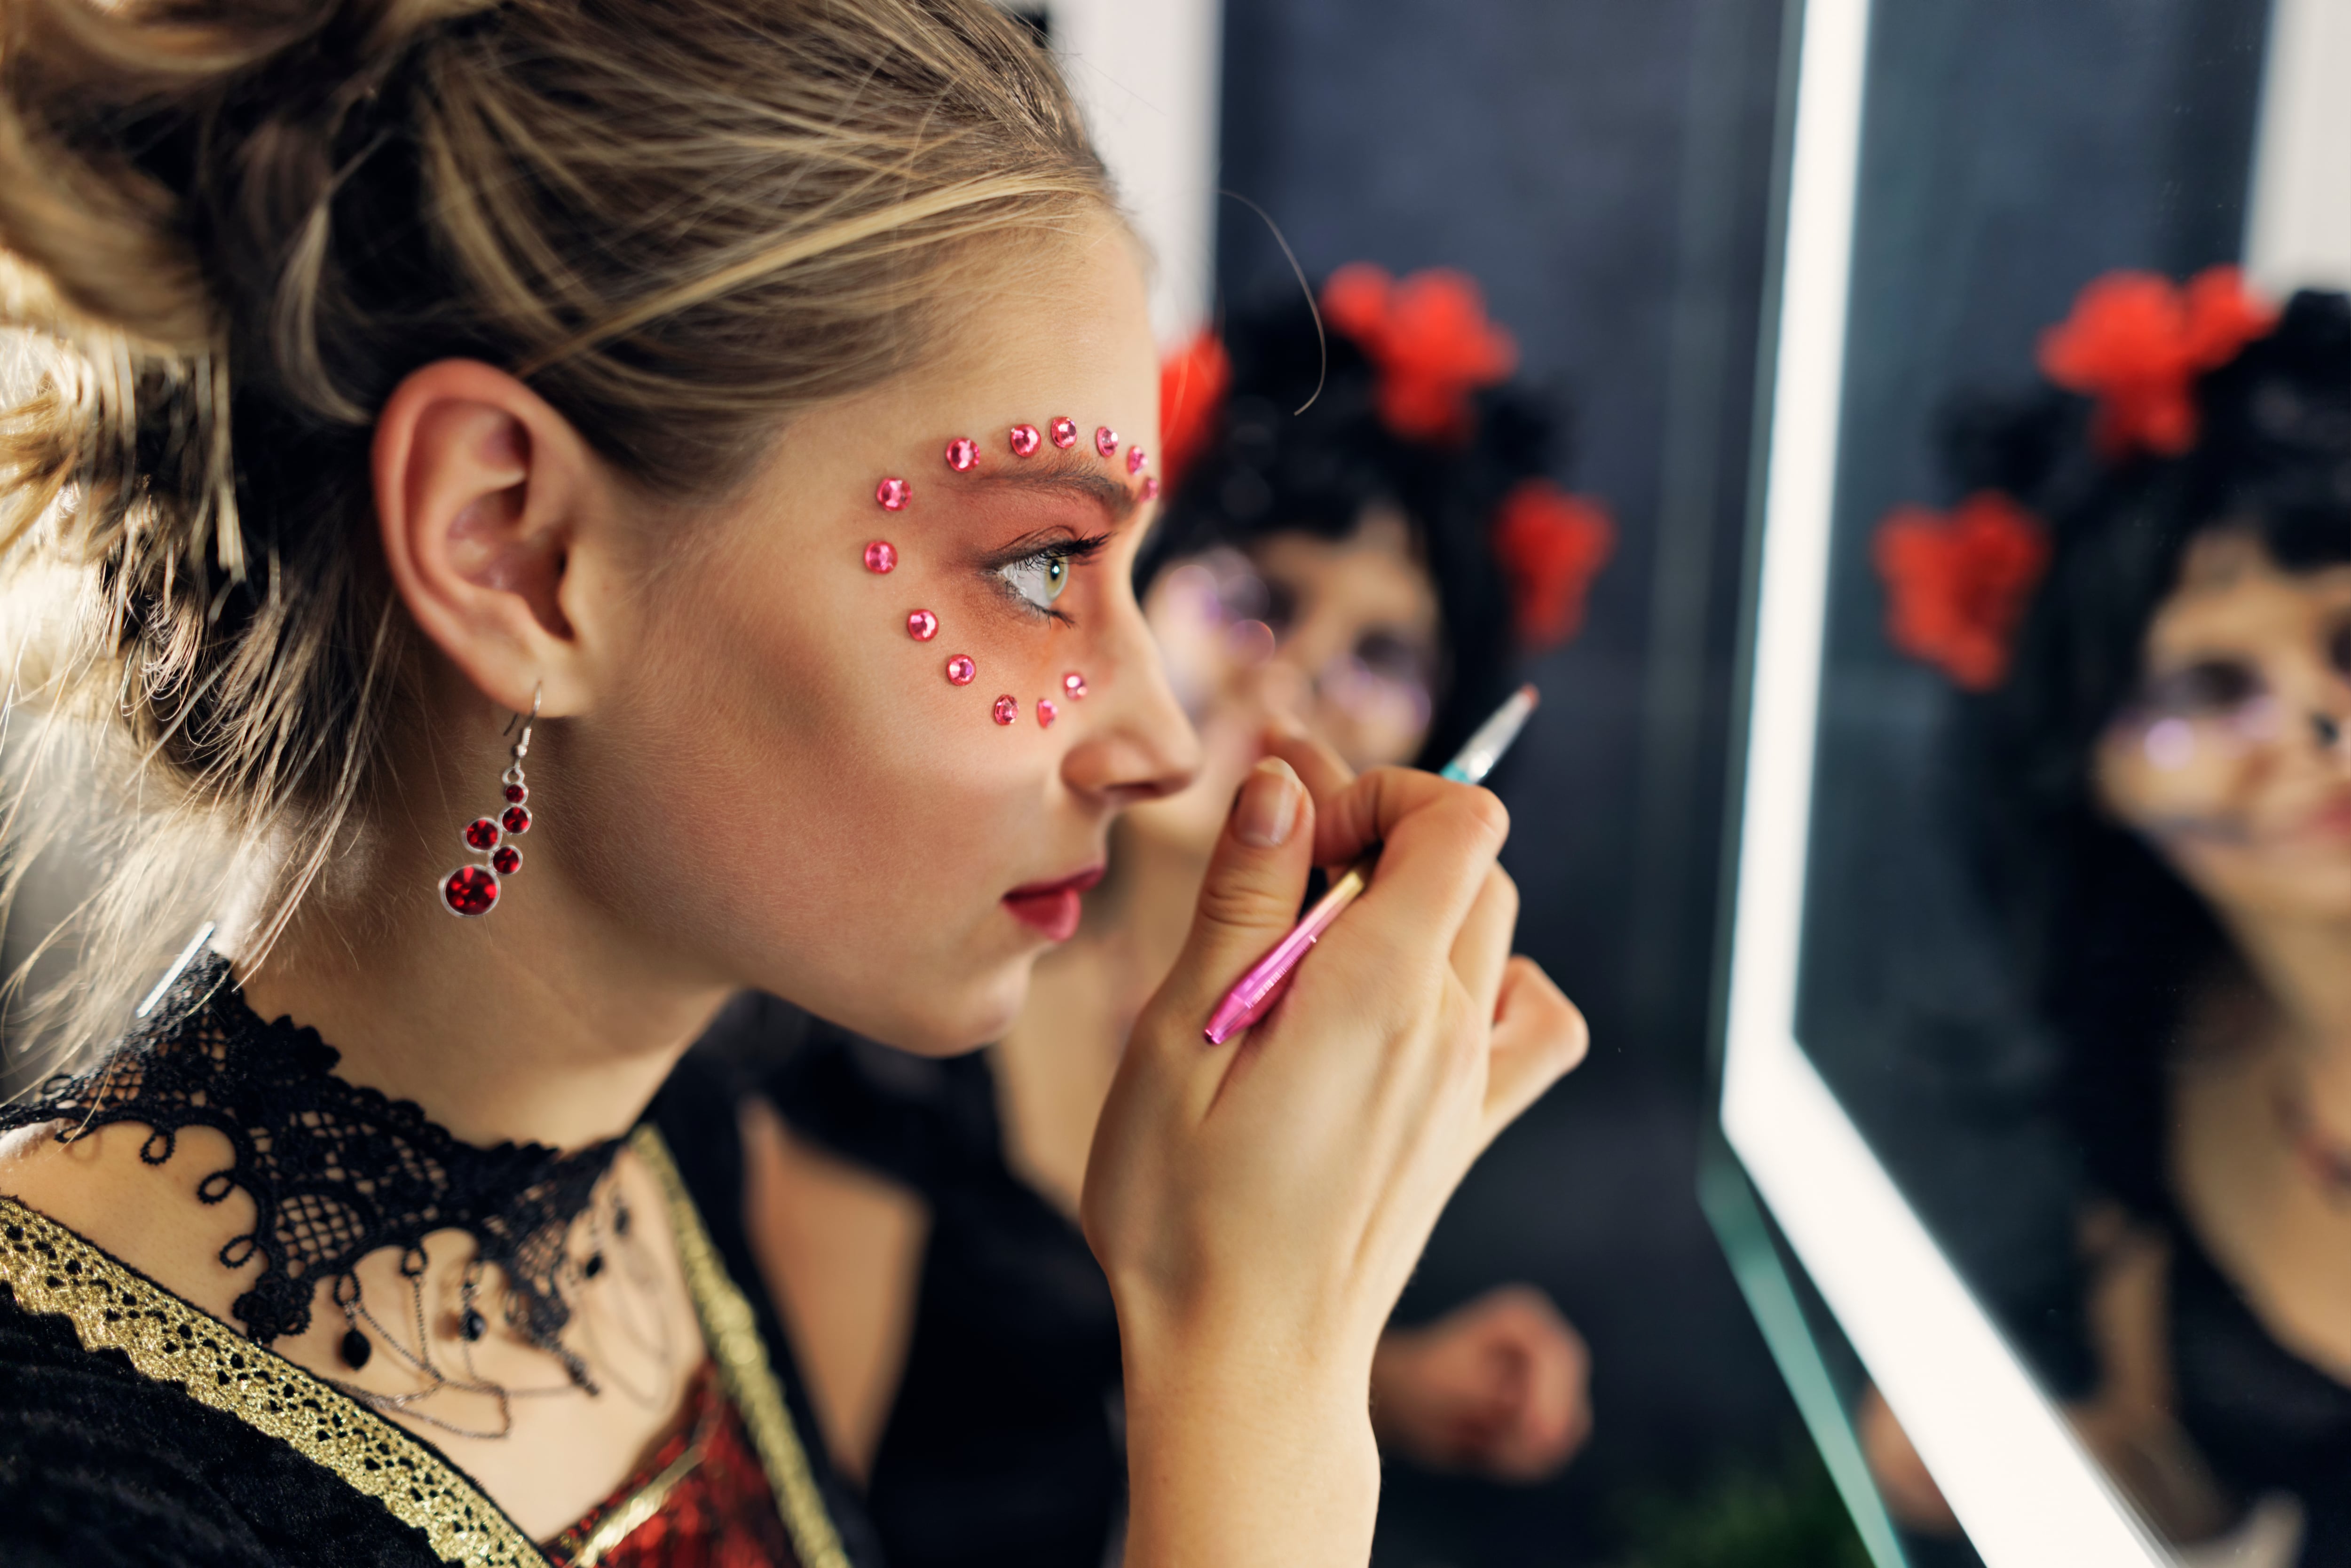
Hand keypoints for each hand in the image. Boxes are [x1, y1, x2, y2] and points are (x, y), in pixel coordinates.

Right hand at [1084, 730, 1586, 1567]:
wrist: (1244, 1363)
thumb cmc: (1181, 1214)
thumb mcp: (1175, 1040)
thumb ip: (1242, 901)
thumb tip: (1286, 782)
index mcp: (1377, 992)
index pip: (1452, 817)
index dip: (1373, 789)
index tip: (1285, 828)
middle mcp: (1446, 1028)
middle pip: (1467, 862)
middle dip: (1380, 825)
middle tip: (1279, 856)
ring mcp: (1468, 1082)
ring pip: (1494, 928)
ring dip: (1422, 897)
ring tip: (1326, 933)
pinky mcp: (1467, 1130)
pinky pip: (1534, 1025)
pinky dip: (1498, 983)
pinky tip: (1423, 999)